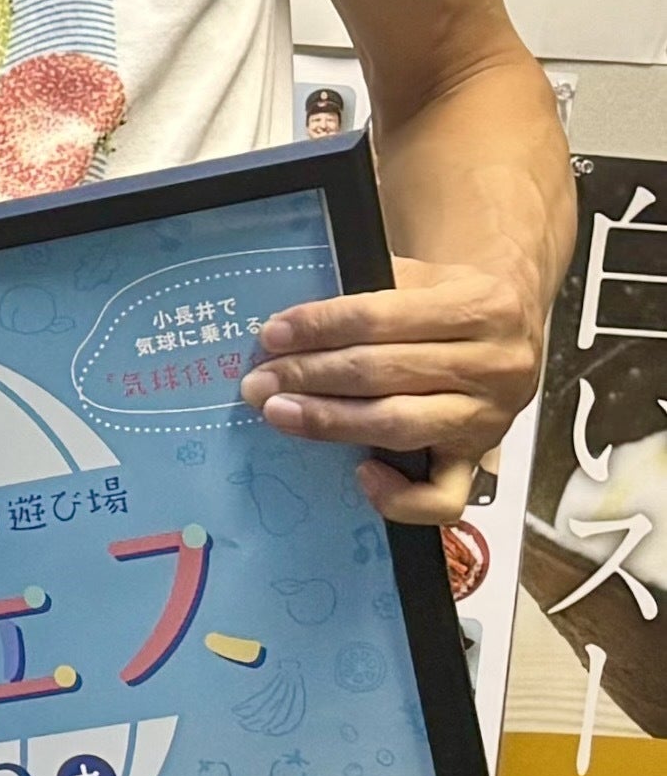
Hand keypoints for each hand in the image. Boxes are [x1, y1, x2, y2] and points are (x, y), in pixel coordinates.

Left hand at [243, 255, 541, 521]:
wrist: (516, 323)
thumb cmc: (451, 301)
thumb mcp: (423, 277)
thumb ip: (368, 295)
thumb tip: (288, 328)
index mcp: (481, 306)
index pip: (381, 317)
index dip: (320, 327)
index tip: (272, 335)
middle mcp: (494, 365)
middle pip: (382, 373)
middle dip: (309, 376)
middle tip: (259, 382)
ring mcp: (489, 417)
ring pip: (399, 425)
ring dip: (329, 421)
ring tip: (279, 412)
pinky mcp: (480, 459)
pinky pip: (441, 498)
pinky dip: (398, 496)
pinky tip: (360, 473)